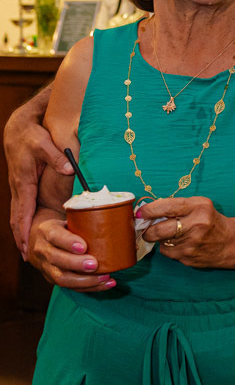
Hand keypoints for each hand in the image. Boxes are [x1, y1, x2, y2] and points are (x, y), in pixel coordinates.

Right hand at [4, 111, 72, 257]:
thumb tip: (68, 169)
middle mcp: (19, 187)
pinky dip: (22, 223)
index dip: (25, 228)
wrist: (19, 128)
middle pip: (17, 218)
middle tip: (26, 256)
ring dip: (20, 233)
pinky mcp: (22, 185)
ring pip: (17, 215)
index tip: (27, 245)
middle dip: (20, 238)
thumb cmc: (32, 136)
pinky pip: (20, 208)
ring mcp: (19, 187)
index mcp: (24, 181)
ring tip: (25, 251)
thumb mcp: (44, 144)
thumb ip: (56, 157)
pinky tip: (27, 232)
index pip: (24, 210)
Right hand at [28, 217, 115, 291]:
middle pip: (56, 259)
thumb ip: (87, 220)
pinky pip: (70, 287)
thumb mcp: (68, 219)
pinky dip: (89, 288)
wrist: (40, 240)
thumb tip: (122, 218)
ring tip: (105, 277)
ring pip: (61, 278)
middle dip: (76, 264)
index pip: (55, 236)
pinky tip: (106, 284)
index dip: (68, 242)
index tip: (84, 246)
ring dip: (85, 280)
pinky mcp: (53, 279)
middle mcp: (43, 250)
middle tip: (95, 264)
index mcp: (47, 231)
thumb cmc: (63, 228)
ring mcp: (46, 267)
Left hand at [138, 196, 233, 267]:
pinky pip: (168, 252)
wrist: (230, 243)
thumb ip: (176, 206)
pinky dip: (168, 247)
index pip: (167, 207)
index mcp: (198, 207)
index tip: (140, 212)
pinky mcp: (188, 258)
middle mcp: (196, 225)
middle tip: (145, 228)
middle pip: (159, 230)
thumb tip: (148, 211)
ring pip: (162, 242)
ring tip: (170, 234)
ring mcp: (192, 244)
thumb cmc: (210, 220)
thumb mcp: (199, 205)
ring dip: (160, 238)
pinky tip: (179, 244)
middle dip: (148, 230)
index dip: (149, 210)